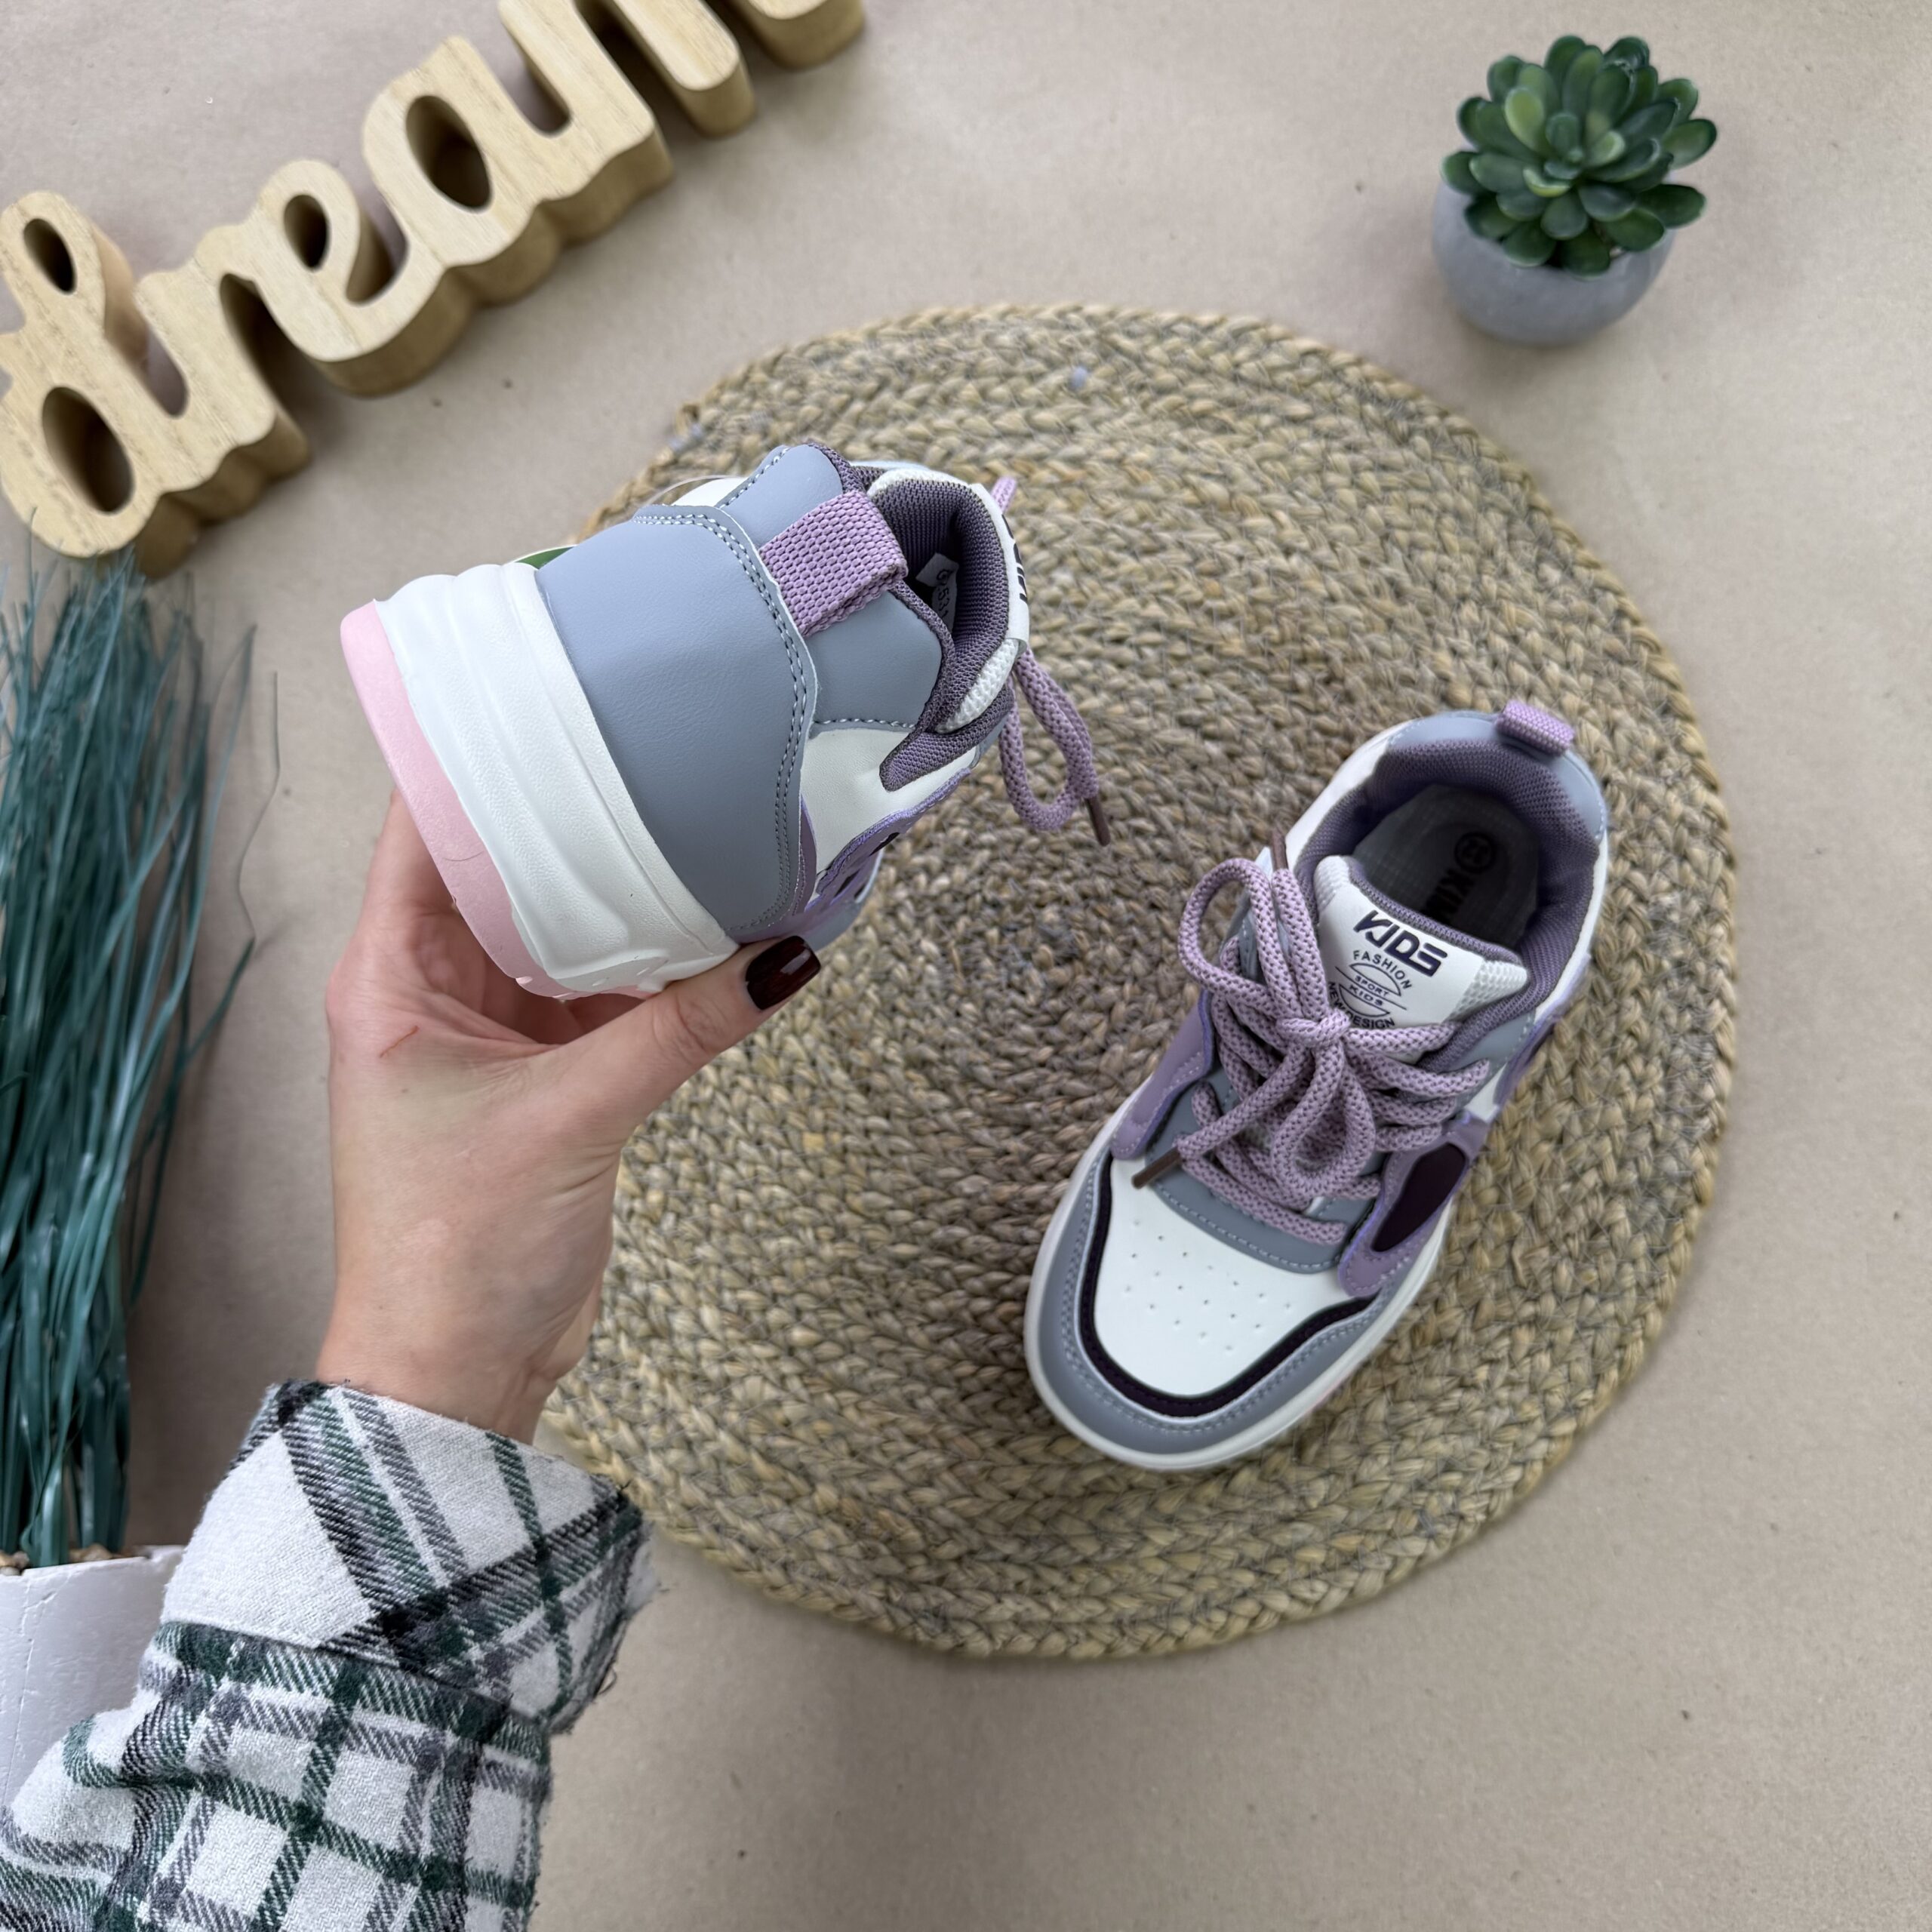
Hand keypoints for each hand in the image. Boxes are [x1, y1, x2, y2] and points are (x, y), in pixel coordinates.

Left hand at [318, 795, 818, 1440]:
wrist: (458, 1374)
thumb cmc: (452, 1253)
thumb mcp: (571, 1117)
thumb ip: (682, 1028)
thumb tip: (785, 956)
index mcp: (390, 977)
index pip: (423, 830)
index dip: (476, 757)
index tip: (547, 696)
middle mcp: (435, 992)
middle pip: (507, 870)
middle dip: (578, 820)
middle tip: (655, 752)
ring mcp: (496, 1036)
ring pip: (567, 934)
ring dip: (629, 901)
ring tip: (705, 835)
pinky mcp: (551, 1080)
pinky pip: (609, 998)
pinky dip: (659, 972)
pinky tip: (718, 937)